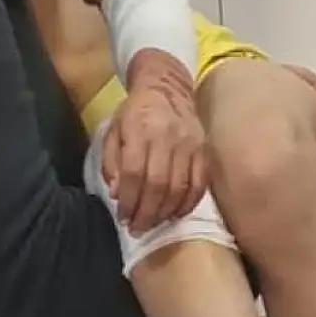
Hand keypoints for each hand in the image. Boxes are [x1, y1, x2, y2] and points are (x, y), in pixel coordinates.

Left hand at [102, 50, 206, 231]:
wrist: (167, 87)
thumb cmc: (135, 112)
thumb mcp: (113, 130)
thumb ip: (111, 161)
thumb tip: (117, 193)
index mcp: (140, 130)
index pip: (134, 172)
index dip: (128, 200)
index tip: (123, 218)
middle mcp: (167, 137)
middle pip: (157, 184)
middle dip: (145, 212)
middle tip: (137, 229)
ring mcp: (189, 145)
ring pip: (179, 188)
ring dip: (164, 212)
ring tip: (153, 224)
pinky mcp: (204, 151)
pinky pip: (200, 184)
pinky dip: (188, 204)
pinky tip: (175, 214)